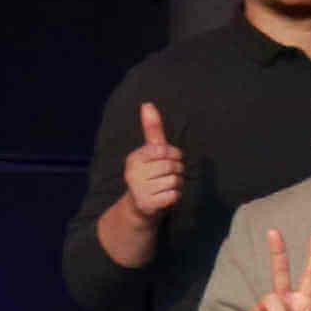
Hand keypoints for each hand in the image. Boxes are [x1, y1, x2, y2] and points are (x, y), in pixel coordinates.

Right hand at [116, 103, 187, 227]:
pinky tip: (164, 197)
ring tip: (165, 186)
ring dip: (177, 184)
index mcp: (134, 158)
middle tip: (166, 176)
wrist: (140, 206)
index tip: (168, 160)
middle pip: (172, 166)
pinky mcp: (147, 203)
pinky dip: (174, 196)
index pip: (165, 150)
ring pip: (175, 181)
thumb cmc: (150, 174)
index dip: (174, 156)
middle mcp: (133, 172)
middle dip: (177, 171)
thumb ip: (152, 129)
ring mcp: (139, 189)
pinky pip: (174, 195)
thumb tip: (147, 104)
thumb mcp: (150, 151)